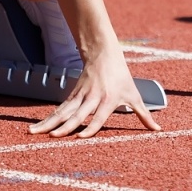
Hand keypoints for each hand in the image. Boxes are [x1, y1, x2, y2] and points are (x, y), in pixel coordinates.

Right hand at [28, 46, 160, 137]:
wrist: (103, 53)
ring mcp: (80, 96)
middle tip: (52, 138)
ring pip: (63, 112)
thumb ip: (144, 115)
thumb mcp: (134, 95)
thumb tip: (158, 129)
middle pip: (76, 115)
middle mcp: (92, 98)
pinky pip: (60, 109)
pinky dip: (48, 119)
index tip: (80, 137)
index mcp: (108, 100)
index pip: (98, 117)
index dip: (90, 127)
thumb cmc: (121, 76)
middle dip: (63, 127)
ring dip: (48, 123)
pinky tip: (37, 128)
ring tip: (33, 133)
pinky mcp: (72, 95)